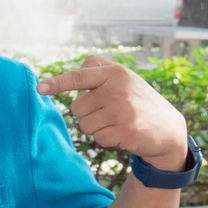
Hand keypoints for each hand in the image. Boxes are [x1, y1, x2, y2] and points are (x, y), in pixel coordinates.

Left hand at [36, 55, 189, 169]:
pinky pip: (98, 139)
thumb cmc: (137, 100)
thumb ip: (98, 68)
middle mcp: (117, 90)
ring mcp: (122, 111)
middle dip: (88, 114)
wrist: (168, 128)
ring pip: (85, 125)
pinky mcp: (126, 131)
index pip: (79, 77)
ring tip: (117, 122)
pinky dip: (107, 139)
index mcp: (115, 73)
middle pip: (77, 108)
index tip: (40, 88)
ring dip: (97, 128)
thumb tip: (72, 68)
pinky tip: (123, 132)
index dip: (58, 83)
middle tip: (109, 112)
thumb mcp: (123, 78)